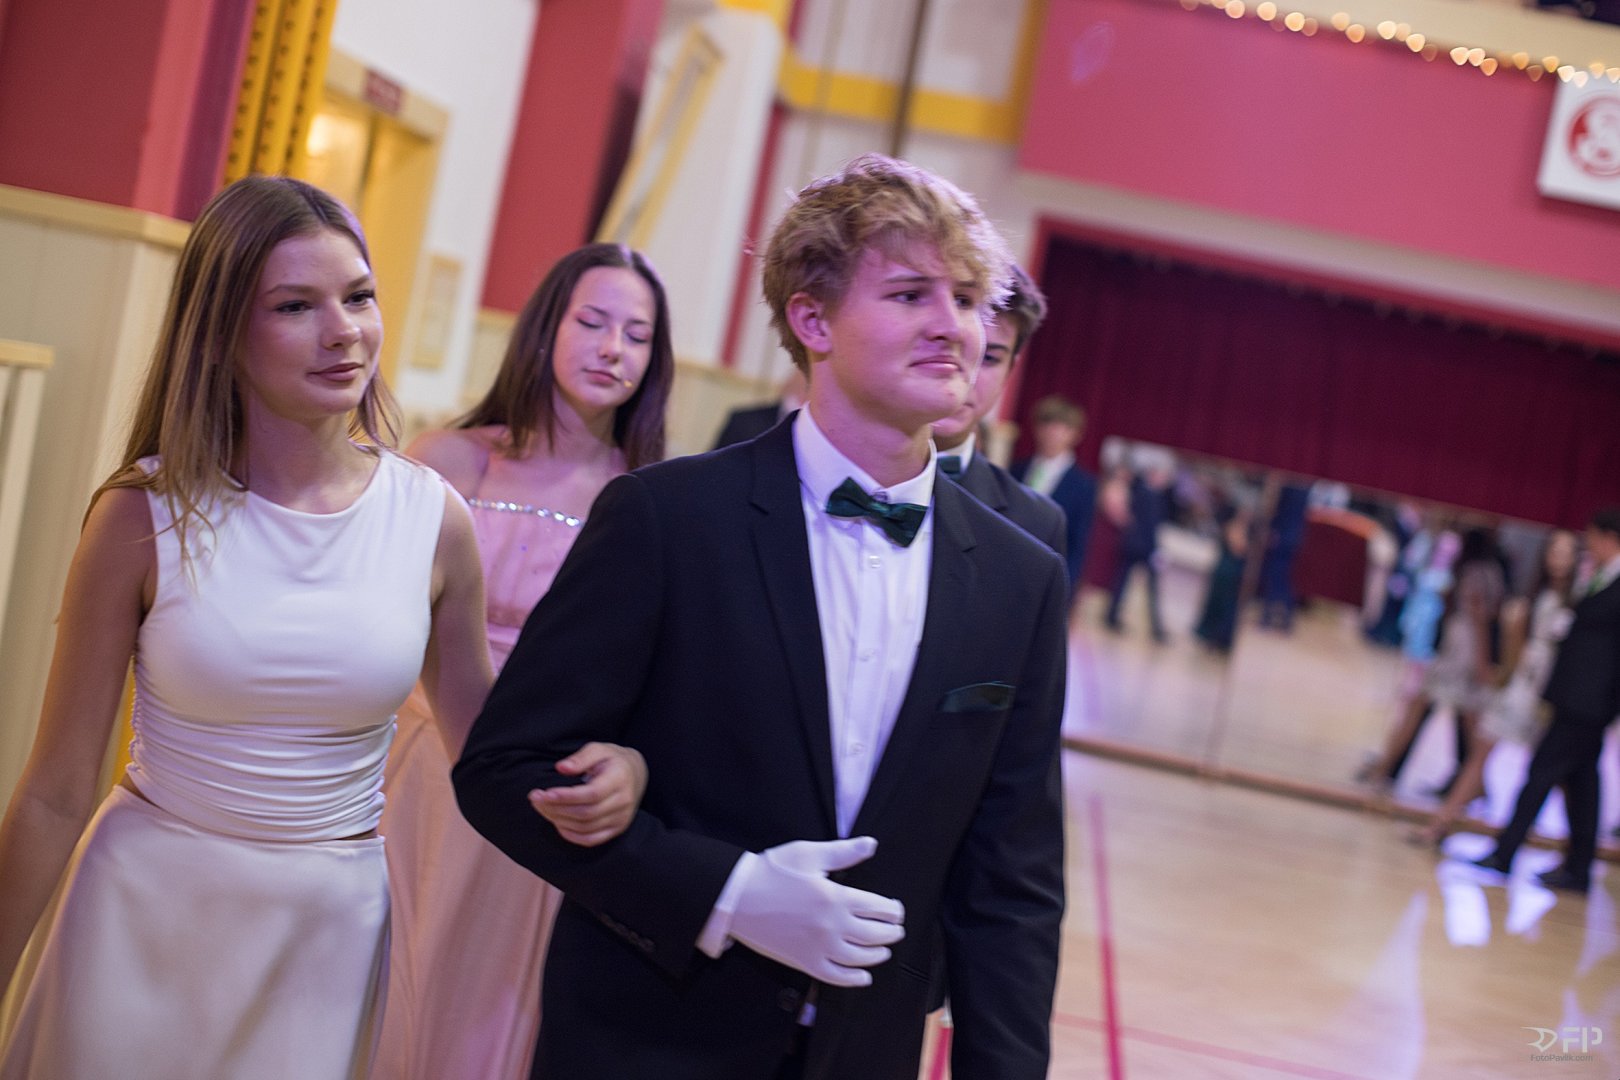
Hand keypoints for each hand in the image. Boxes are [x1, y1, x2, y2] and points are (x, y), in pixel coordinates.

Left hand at [528, 742, 647, 846]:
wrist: (636, 774)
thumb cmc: (612, 759)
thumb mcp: (598, 749)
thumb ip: (581, 757)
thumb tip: (561, 767)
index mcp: (620, 779)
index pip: (592, 794)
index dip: (566, 796)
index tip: (545, 793)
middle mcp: (623, 802)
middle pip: (586, 813)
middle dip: (556, 808)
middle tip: (535, 798)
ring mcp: (621, 818)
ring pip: (585, 828)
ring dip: (559, 820)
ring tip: (542, 808)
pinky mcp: (616, 829)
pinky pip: (590, 840)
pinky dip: (571, 835)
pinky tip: (557, 822)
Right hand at [729, 836, 903, 987]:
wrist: (737, 896)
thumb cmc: (772, 871)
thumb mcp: (809, 854)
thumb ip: (843, 852)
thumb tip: (871, 844)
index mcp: (836, 897)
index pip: (879, 908)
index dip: (893, 911)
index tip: (897, 910)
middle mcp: (832, 926)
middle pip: (874, 935)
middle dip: (891, 933)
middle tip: (897, 930)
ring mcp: (818, 947)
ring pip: (859, 958)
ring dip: (877, 955)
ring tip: (884, 950)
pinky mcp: (804, 962)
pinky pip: (835, 976)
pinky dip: (853, 979)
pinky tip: (863, 977)